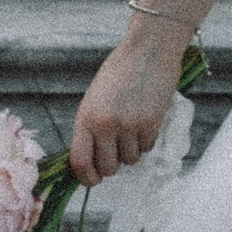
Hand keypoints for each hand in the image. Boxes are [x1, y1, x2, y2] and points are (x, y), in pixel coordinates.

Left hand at [70, 26, 184, 184]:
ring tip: (132, 127)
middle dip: (113, 165)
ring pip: (130, 160)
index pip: (80, 162)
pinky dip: (146, 140)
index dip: (86, 178)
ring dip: (132, 150)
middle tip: (117, 150)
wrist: (148, 50)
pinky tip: (145, 120)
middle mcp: (105, 125)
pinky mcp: (151, 123)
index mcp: (85, 118)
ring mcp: (129, 125)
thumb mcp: (94, 99)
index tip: (93, 180)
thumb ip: (90, 128)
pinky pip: (147, 148)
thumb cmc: (119, 72)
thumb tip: (91, 159)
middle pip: (108, 168)